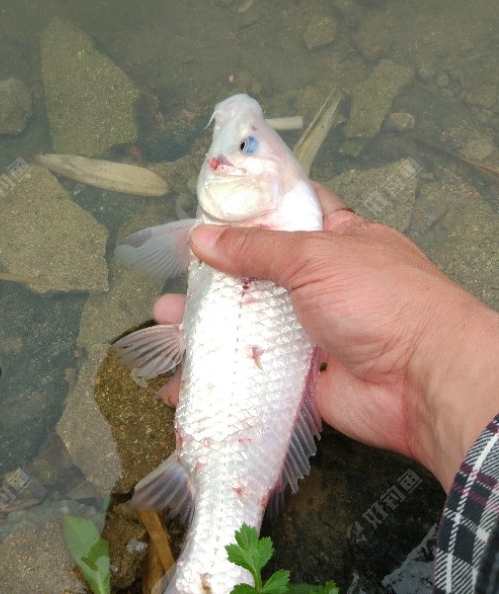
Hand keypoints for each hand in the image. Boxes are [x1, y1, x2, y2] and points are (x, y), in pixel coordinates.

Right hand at [154, 183, 498, 490]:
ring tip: (168, 322)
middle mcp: (324, 283)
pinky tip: (186, 376)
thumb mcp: (315, 256)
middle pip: (260, 274)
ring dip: (210, 325)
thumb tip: (204, 239)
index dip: (251, 211)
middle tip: (178, 275)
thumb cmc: (383, 301)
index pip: (290, 213)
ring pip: (253, 324)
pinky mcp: (304, 376)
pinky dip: (223, 376)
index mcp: (337, 239)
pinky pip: (256, 372)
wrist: (424, 382)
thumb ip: (256, 249)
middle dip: (216, 276)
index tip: (208, 212)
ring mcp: (314, 331)